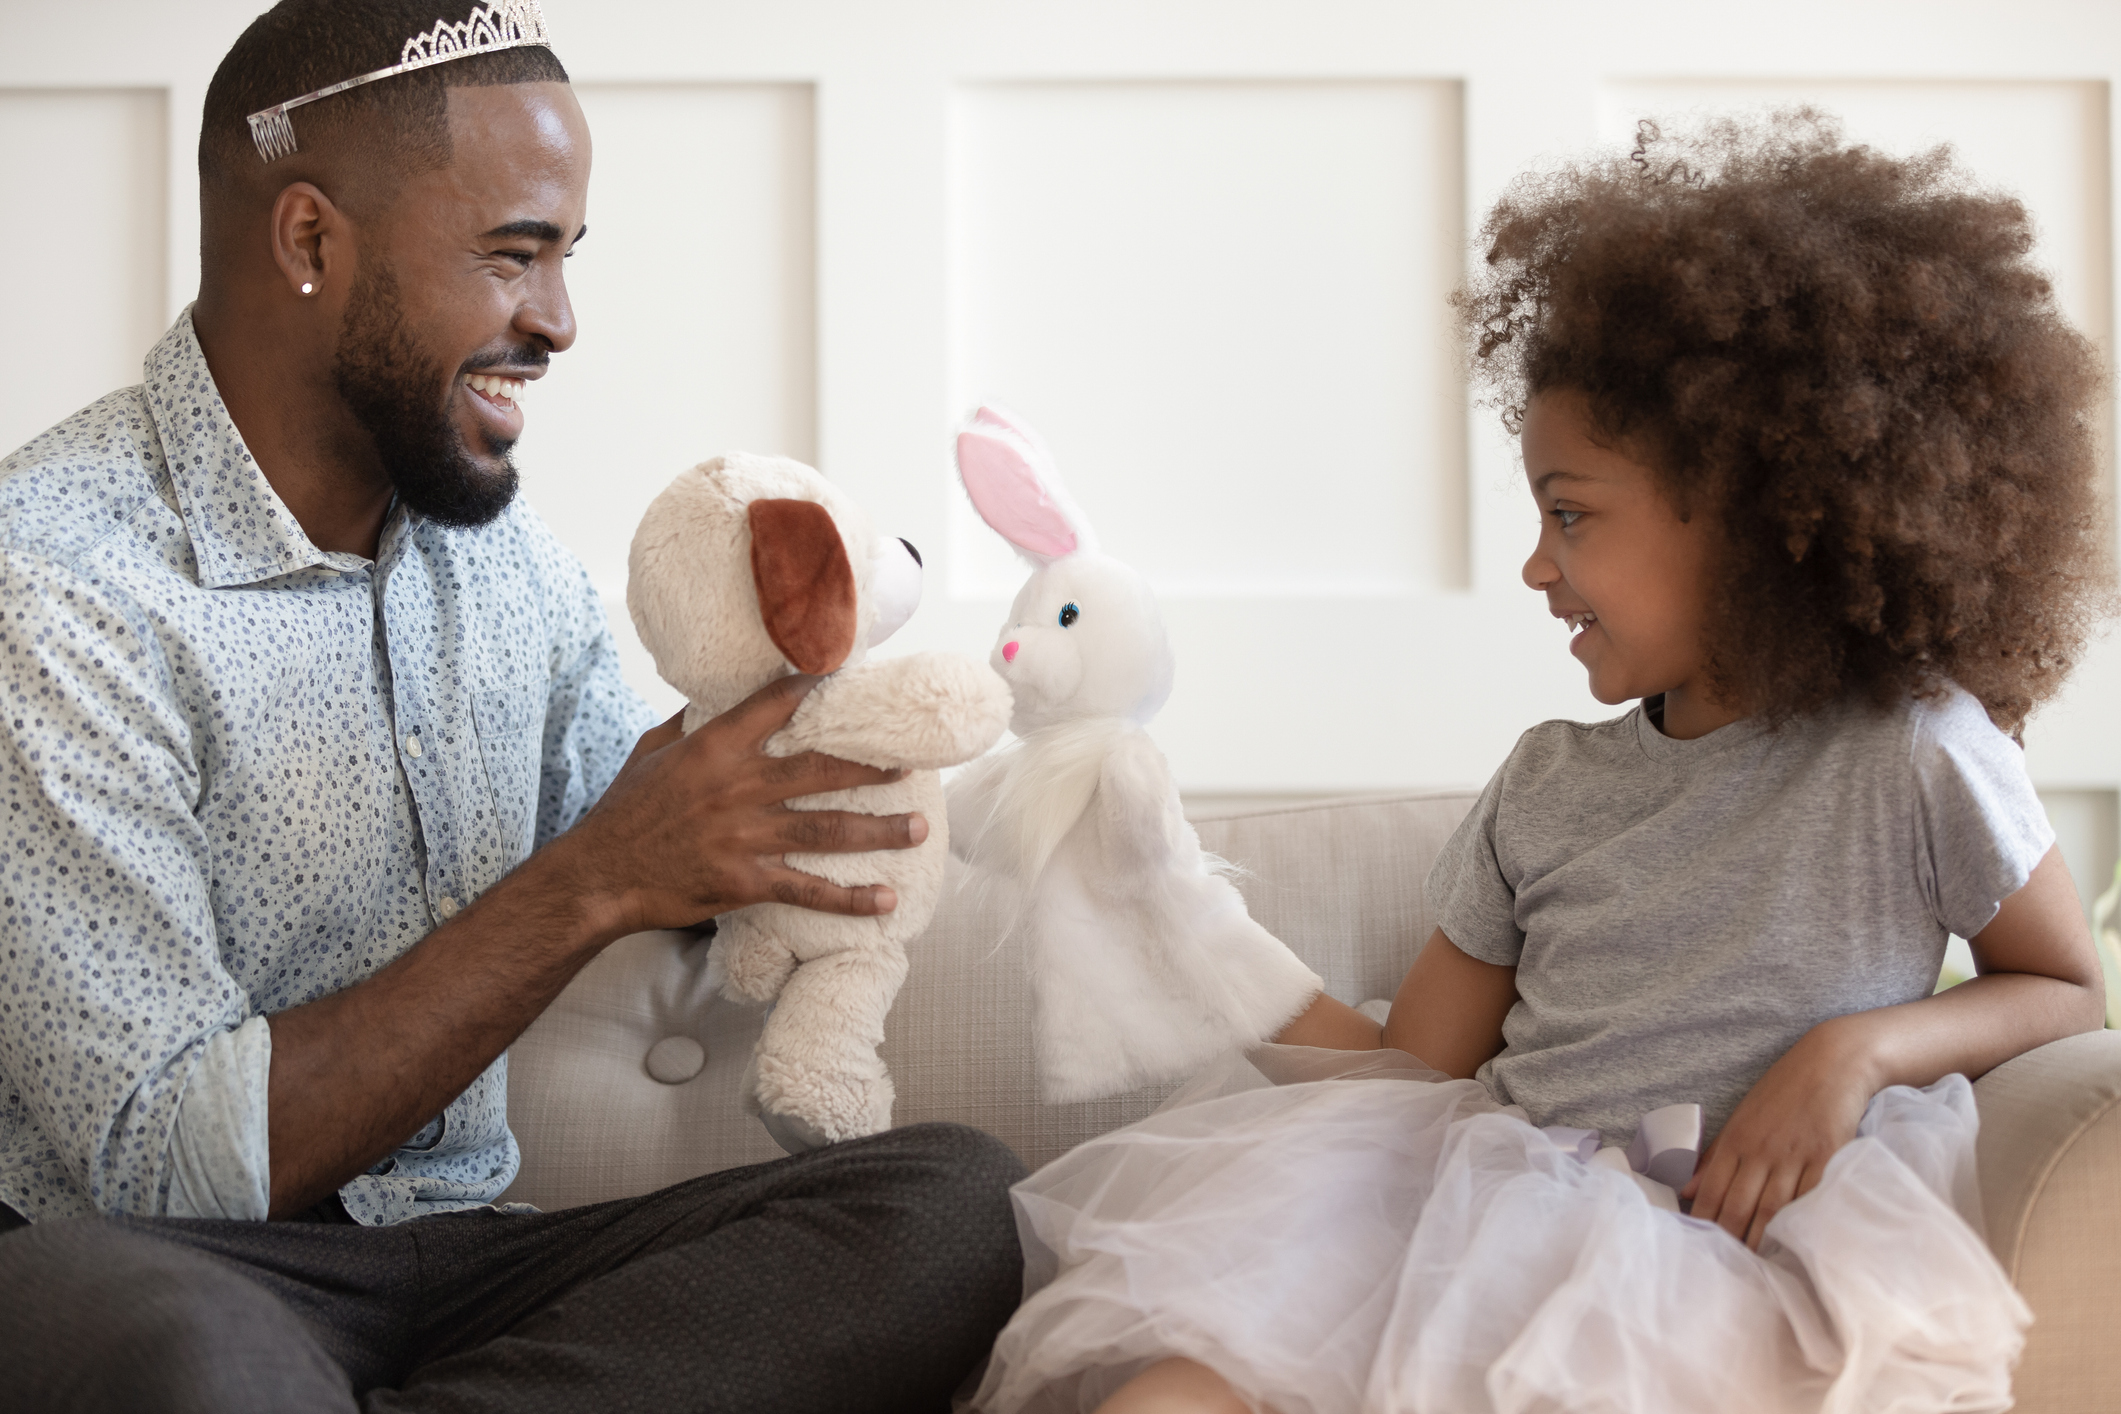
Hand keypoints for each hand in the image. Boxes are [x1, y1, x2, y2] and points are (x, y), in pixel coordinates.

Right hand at [558, 675, 926, 938]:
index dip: (814, 687)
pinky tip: (885, 899)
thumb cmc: (624, 811)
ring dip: (879, 829)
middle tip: (912, 764)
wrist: (601, 875)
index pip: (774, 705)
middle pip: (821, 770)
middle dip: (872, 767)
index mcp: (715, 748)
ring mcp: (745, 836)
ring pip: (827, 830)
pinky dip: (849, 899)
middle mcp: (738, 787)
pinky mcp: (746, 881)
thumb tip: (716, 695)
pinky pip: (808, 890)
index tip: (851, 676)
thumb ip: (689, 722)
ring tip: (920, 826)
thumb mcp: (651, 751)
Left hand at [1682, 1019, 1874, 1249]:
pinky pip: (1810, 1198)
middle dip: (1729, 1239)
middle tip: (1723, 1270)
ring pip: (1772, 1209)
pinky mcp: (1827, 1159)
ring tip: (1755, 1270)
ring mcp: (1795, 1156)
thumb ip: (1715, 1155)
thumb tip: (1685, 1188)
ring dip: (1761, 1240)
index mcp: (1736, 1140)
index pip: (1710, 1190)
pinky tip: (1795, 1245)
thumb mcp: (1742, 1117)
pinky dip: (1801, 1223)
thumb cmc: (1784, 1091)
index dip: (1702, 1221)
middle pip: (1738, 1205)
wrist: (1833, 1063)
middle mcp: (1761, 1151)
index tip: (1695, 1247)